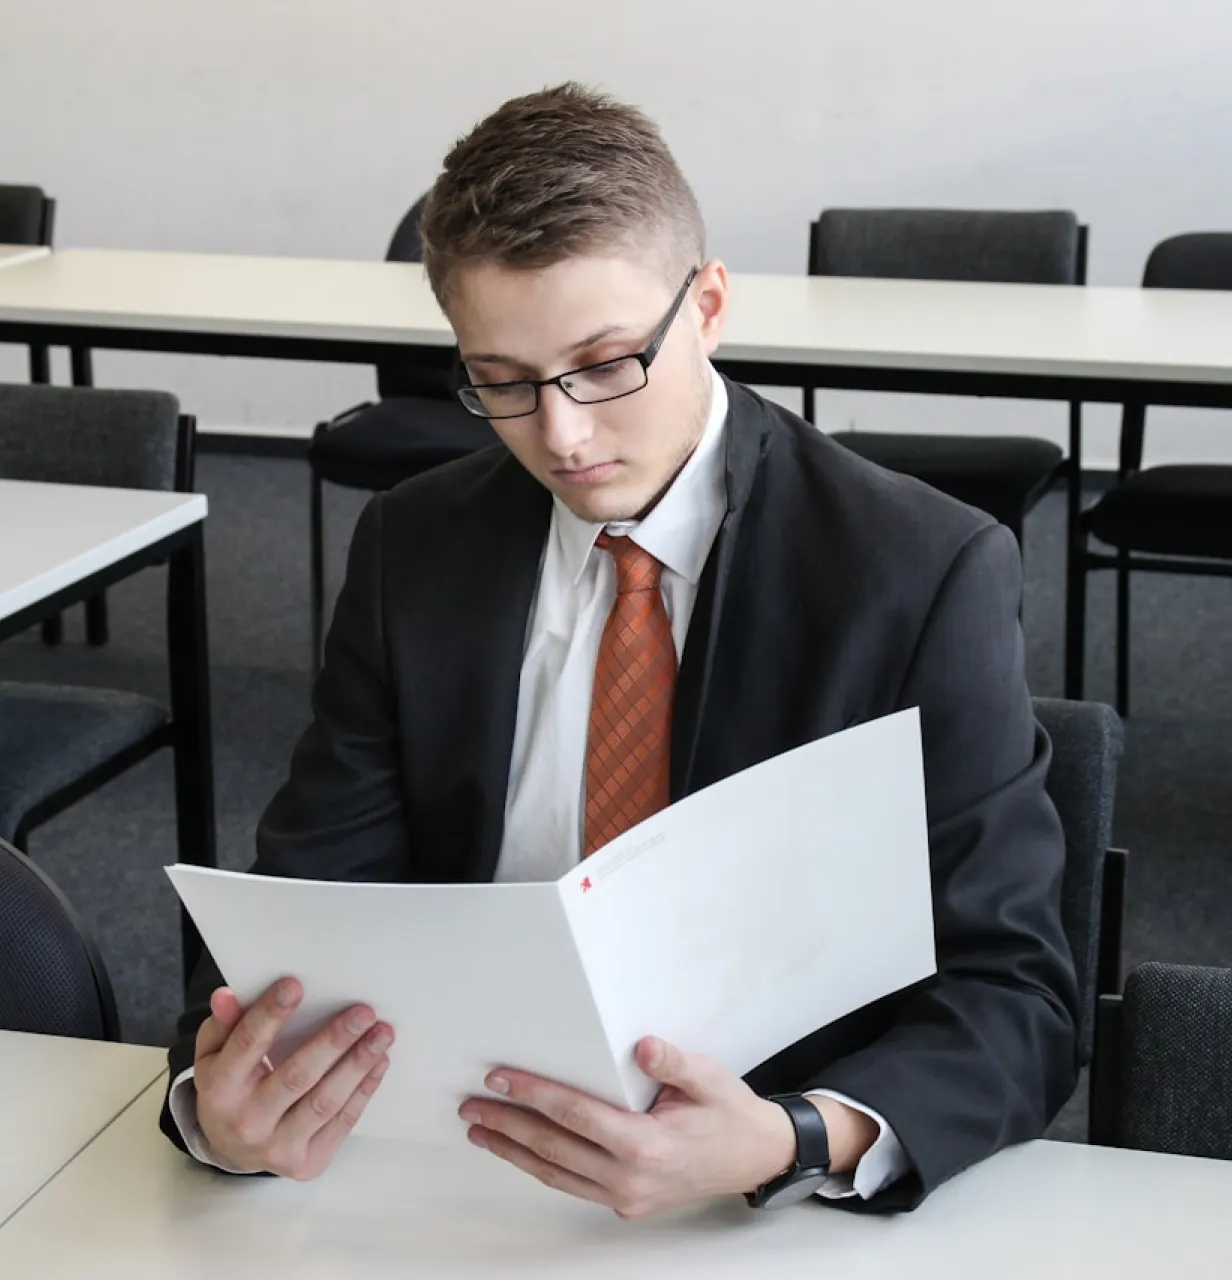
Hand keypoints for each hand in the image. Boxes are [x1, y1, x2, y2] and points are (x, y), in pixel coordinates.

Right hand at [193, 978, 394, 1178]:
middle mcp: (247, 1122)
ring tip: (382, 1034)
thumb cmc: (229, 1086)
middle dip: (333, 1042)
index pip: (247, 1046)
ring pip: (325, 1102)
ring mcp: (277, 1148)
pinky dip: (364, 1089)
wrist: (232, 1150)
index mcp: (219, 1090)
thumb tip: (227, 995)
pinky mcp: (306, 1162)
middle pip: (296, 1077)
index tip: (296, 985)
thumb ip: (224, 1023)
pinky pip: (342, 1122)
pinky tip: (379, 1061)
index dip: (270, 1015)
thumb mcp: (214, 1053)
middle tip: (363, 1012)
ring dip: (358, 1065)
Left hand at [458, 1036, 800, 1219]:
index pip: (575, 1114)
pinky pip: (573, 1184)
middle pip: (554, 1148)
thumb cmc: (730, 1114)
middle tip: (472, 1106)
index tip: (501, 1079)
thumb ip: (673, 1063)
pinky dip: (542, 1167)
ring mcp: (626, 1197)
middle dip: (507, 1126)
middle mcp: (630, 1179)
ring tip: (480, 1131)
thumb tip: (644, 1047)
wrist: (755, 1156)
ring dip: (514, 1152)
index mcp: (647, 1146)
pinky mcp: (626, 1203)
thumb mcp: (708, 1077)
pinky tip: (522, 1151)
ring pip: (556, 1174)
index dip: (534, 1095)